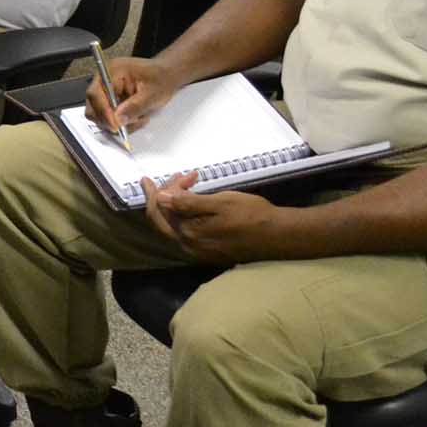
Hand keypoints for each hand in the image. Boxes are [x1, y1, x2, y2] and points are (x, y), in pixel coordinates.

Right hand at [87, 54, 182, 134]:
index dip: (103, 111)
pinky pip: (108, 118)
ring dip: (119, 123)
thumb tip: (118, 119)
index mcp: (112, 71)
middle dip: (110, 120)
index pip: (96, 93)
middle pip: (93, 106)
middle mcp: (104, 80)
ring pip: (100, 116)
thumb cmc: (161, 78)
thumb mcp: (152, 93)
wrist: (166, 77)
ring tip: (139, 118)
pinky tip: (136, 118)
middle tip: (128, 125)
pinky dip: (122, 123)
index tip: (115, 124)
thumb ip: (134, 107)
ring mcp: (106, 92)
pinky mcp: (109, 102)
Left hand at [140, 176, 287, 263]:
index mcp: (189, 235)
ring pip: (176, 223)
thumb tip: (161, 198)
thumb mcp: (219, 203)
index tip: (147, 178)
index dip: (152, 194)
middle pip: (164, 219)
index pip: (158, 214)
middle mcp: (189, 247)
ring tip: (190, 181)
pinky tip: (196, 198)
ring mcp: (199, 250)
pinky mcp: (209, 248)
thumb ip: (188, 203)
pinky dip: (187, 211)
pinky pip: (187, 228)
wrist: (279, 235)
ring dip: (177, 201)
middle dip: (166, 194)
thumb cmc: (251, 215)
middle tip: (181, 176)